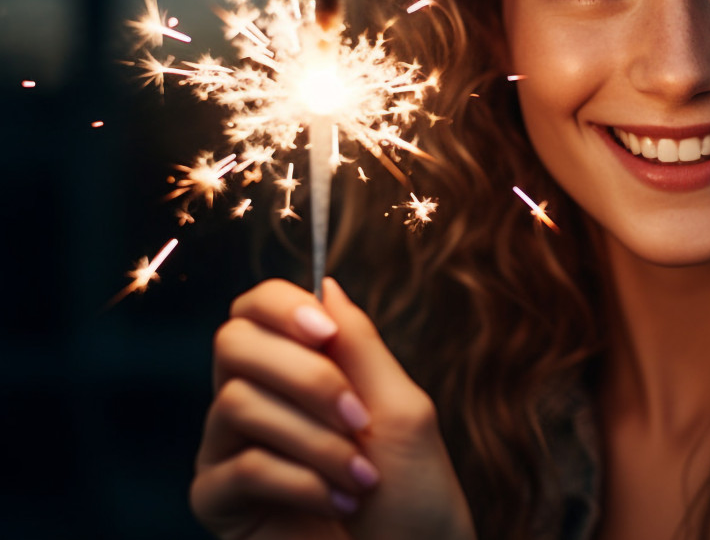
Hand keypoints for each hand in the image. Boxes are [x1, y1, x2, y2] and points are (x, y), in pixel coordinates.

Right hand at [190, 277, 475, 539]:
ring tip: (361, 477)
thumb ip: (358, 344)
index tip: (326, 331)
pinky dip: (299, 481)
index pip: (257, 308)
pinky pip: (238, 466)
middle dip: (305, 375)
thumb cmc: (415, 498)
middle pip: (233, 342)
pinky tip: (336, 502)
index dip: (282, 306)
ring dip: (315, 439)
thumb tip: (324, 282)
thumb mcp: (399, 407)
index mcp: (298, 369)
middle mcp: (256, 401)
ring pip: (237, 403)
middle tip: (358, 417)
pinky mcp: (219, 502)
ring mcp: (231, 450)